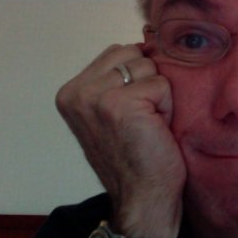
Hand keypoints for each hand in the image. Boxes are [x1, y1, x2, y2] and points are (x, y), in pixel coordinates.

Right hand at [55, 44, 184, 237]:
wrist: (142, 197)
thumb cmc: (136, 155)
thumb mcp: (111, 110)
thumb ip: (115, 78)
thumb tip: (146, 40)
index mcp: (70, 91)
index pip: (117, 50)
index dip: (138, 76)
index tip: (133, 111)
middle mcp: (77, 91)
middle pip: (133, 53)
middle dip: (148, 81)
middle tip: (144, 117)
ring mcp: (96, 97)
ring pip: (149, 67)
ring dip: (158, 95)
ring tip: (149, 123)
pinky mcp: (121, 104)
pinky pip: (161, 84)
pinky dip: (167, 106)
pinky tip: (156, 129)